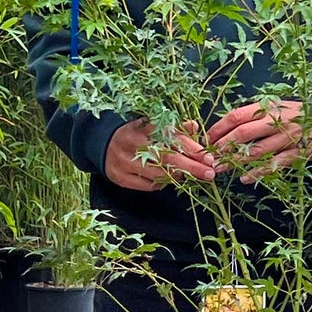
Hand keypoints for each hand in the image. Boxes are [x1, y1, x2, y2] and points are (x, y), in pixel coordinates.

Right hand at [103, 118, 217, 190]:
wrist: (102, 144)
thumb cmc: (135, 135)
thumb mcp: (153, 126)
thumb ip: (175, 127)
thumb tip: (194, 126)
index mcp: (142, 127)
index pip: (171, 137)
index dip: (191, 147)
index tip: (208, 156)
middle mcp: (132, 143)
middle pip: (167, 157)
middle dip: (191, 166)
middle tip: (209, 173)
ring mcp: (124, 162)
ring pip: (158, 174)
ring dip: (177, 176)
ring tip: (187, 174)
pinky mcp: (120, 177)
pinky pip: (148, 185)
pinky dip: (161, 183)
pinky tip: (166, 178)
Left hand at [205, 100, 311, 184]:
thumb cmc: (297, 115)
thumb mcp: (276, 107)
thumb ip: (255, 115)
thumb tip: (226, 126)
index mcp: (268, 108)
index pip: (237, 116)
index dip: (219, 128)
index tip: (207, 139)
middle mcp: (277, 121)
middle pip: (243, 133)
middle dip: (223, 146)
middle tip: (210, 157)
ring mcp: (288, 137)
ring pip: (257, 151)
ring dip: (236, 161)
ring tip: (221, 169)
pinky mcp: (297, 153)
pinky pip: (275, 164)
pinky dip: (259, 172)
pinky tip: (246, 178)